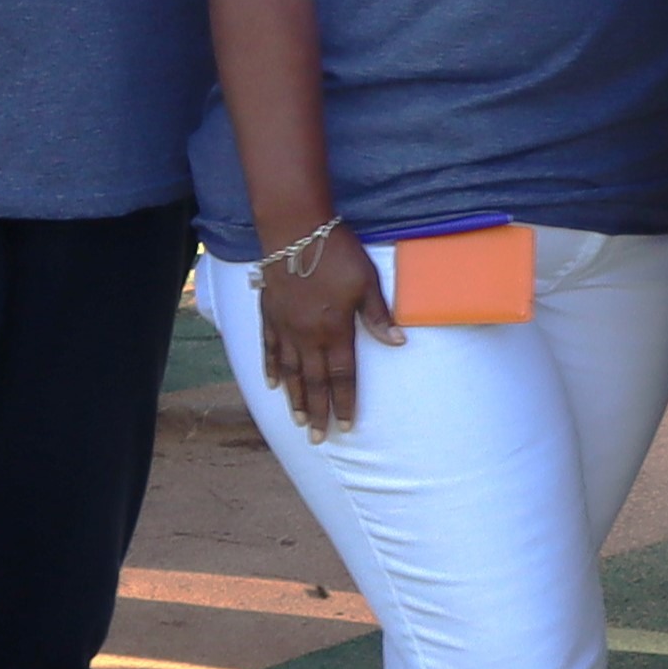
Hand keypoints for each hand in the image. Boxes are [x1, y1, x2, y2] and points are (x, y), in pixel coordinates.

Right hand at [258, 223, 399, 439]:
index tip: (346, 426)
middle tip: (319, 439)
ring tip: (298, 421)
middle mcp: (307, 335)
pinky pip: (268, 349)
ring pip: (289, 372)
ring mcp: (285, 327)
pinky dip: (270, 369)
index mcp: (334, 330)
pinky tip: (271, 385)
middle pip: (314, 381)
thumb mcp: (366, 280)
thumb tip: (399, 343)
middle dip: (318, 412)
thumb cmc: (337, 252)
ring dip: (295, 398)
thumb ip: (379, 315)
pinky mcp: (269, 314)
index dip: (345, 402)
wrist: (295, 229)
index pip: (342, 375)